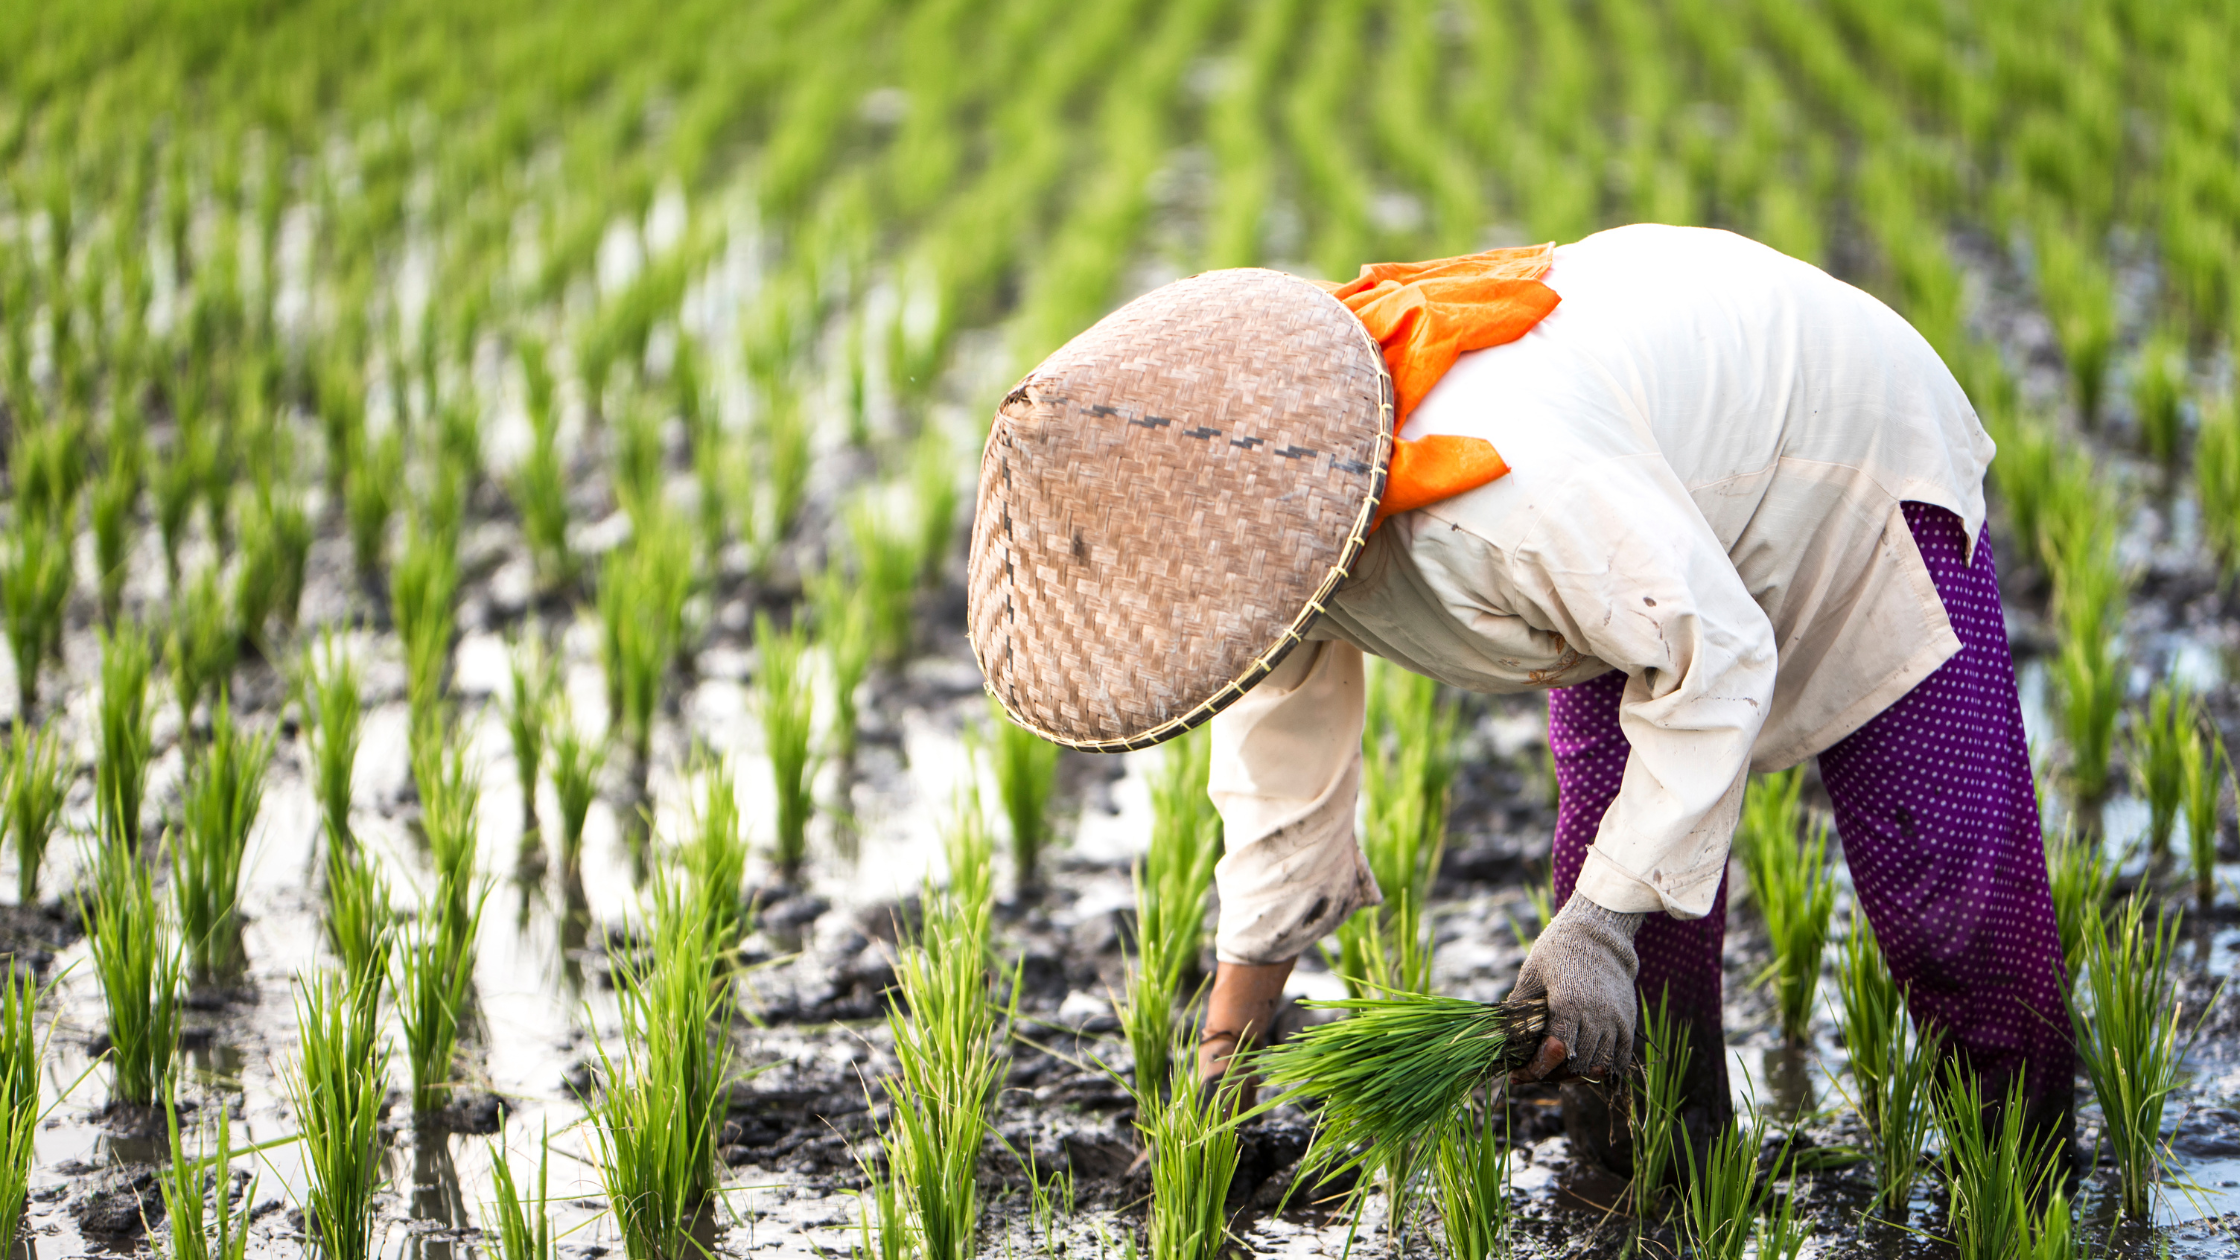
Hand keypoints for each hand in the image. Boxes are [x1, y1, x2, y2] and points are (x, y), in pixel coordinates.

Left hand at [1508, 894, 1643, 1082]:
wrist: (1598, 933)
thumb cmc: (1557, 951)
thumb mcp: (1531, 976)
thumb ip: (1519, 1009)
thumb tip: (1500, 1038)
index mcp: (1569, 1003)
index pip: (1554, 1053)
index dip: (1535, 1069)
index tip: (1518, 1074)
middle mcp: (1597, 1015)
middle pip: (1575, 1065)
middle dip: (1551, 1075)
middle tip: (1533, 1072)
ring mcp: (1616, 1020)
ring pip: (1598, 1066)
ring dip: (1575, 1074)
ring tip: (1555, 1070)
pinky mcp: (1628, 1021)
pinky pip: (1619, 1059)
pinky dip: (1601, 1069)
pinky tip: (1581, 1066)